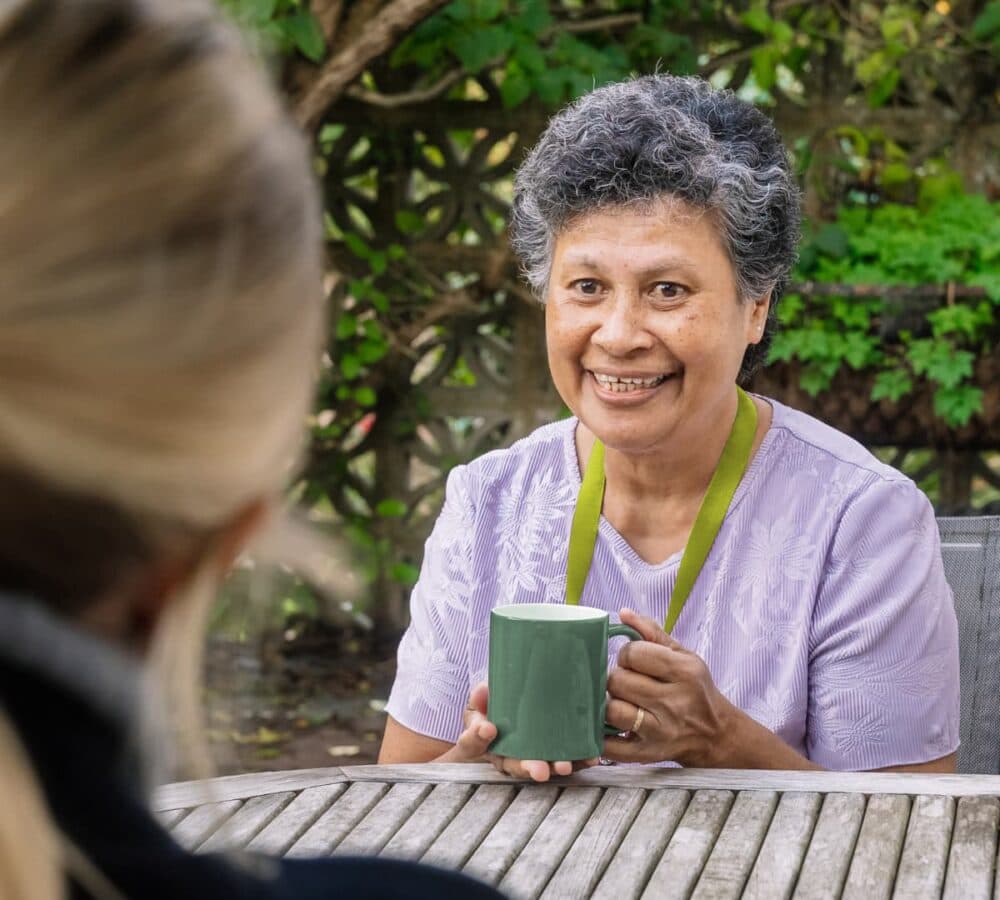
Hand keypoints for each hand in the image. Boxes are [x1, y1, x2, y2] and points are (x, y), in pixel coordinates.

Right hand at [437, 683, 598, 781]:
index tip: (488, 728)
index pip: (473, 741)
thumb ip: (480, 696)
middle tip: (539, 770)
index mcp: (481, 740)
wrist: (512, 714)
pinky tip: (590, 757)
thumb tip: (482, 691)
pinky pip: (565, 762)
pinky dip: (578, 761)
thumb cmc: (493, 708)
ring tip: (565, 766)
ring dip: (554, 767)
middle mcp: (504, 755)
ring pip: (540, 767)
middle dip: (528, 767)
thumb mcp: (481, 700)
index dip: (478, 737)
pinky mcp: (551, 756)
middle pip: (513, 765)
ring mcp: (528, 758)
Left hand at [603, 609, 737, 765]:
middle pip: (618, 681)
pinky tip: (607, 726)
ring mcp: (661, 731)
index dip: (626, 654)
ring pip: (612, 711)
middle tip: (625, 682)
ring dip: (610, 703)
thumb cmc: (695, 689)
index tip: (632, 661)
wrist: (716, 735)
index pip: (634, 653)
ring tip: (620, 701)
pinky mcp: (648, 754)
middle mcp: (674, 703)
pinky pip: (611, 746)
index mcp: (685, 672)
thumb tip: (623, 613)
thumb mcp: (684, 656)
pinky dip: (601, 736)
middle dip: (616, 678)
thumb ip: (652, 633)